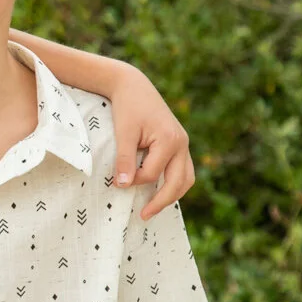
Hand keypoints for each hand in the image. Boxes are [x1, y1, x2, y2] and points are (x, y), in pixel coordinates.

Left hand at [106, 67, 194, 218]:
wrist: (134, 86)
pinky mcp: (178, 145)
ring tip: (152, 209)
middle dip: (161, 202)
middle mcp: (182, 144)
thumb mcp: (123, 132)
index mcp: (170, 141)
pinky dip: (172, 183)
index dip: (133, 181)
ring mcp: (183, 145)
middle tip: (143, 216)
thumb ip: (124, 159)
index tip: (115, 185)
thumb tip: (122, 186)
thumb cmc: (127, 107)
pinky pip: (182, 170)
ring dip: (171, 195)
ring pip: (186, 179)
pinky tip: (158, 192)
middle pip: (179, 183)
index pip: (152, 174)